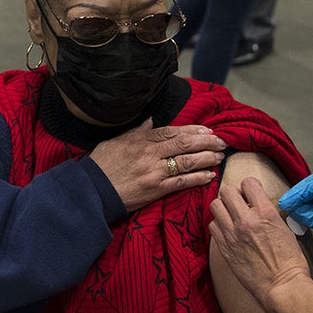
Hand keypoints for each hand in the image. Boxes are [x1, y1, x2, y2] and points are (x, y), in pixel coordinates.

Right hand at [88, 123, 225, 212]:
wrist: (91, 191)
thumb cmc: (101, 166)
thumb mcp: (116, 142)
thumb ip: (136, 132)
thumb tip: (151, 122)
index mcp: (140, 140)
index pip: (172, 131)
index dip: (192, 129)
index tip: (207, 129)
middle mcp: (149, 153)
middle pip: (184, 144)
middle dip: (206, 141)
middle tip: (221, 141)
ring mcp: (154, 172)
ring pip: (187, 162)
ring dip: (206, 158)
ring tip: (220, 155)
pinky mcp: (156, 190)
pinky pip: (182, 182)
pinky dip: (198, 178)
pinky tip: (210, 175)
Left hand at [209, 176, 312, 309]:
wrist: (282, 285)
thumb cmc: (290, 261)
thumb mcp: (285, 228)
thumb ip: (268, 213)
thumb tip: (258, 206)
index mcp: (266, 213)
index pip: (248, 183)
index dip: (249, 186)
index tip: (250, 192)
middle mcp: (246, 221)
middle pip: (227, 191)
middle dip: (233, 193)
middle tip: (238, 202)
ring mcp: (233, 234)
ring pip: (215, 206)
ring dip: (223, 207)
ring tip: (231, 215)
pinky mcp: (225, 248)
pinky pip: (212, 226)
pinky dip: (218, 225)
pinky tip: (227, 230)